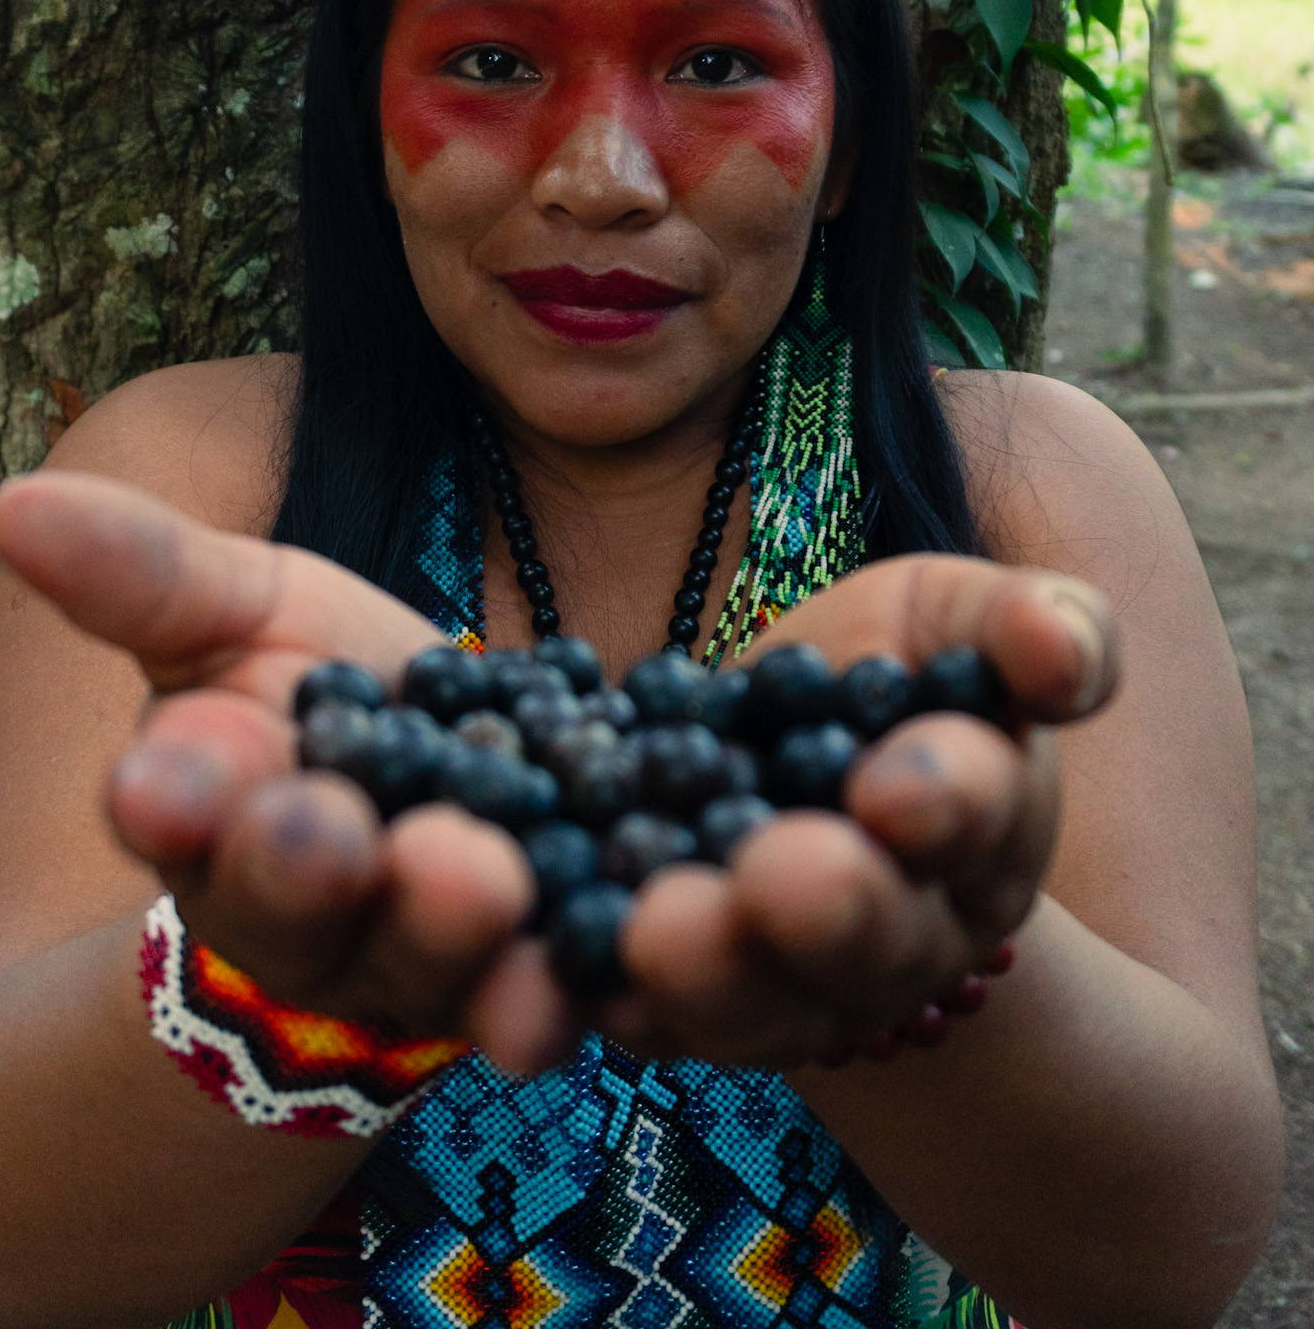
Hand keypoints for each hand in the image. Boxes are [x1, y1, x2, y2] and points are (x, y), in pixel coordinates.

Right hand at [0, 469, 582, 1073]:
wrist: (442, 767)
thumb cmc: (306, 688)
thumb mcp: (229, 608)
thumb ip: (139, 571)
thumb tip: (9, 502)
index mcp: (210, 823)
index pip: (179, 816)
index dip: (176, 801)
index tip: (157, 782)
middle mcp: (307, 917)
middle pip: (296, 908)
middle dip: (301, 871)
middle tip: (321, 831)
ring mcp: (418, 962)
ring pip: (423, 958)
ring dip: (442, 928)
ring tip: (474, 877)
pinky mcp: (528, 976)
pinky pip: (540, 996)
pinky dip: (553, 993)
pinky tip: (573, 981)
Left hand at [597, 554, 1118, 1067]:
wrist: (793, 743)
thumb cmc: (899, 666)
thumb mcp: (963, 617)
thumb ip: (1034, 625)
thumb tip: (1061, 650)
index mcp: (984, 829)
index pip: (977, 814)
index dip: (943, 799)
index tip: (892, 785)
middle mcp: (902, 931)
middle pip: (872, 938)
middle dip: (830, 910)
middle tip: (777, 872)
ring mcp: (797, 984)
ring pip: (760, 999)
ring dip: (710, 969)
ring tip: (659, 926)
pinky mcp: (691, 1003)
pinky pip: (654, 1017)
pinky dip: (611, 999)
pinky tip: (573, 971)